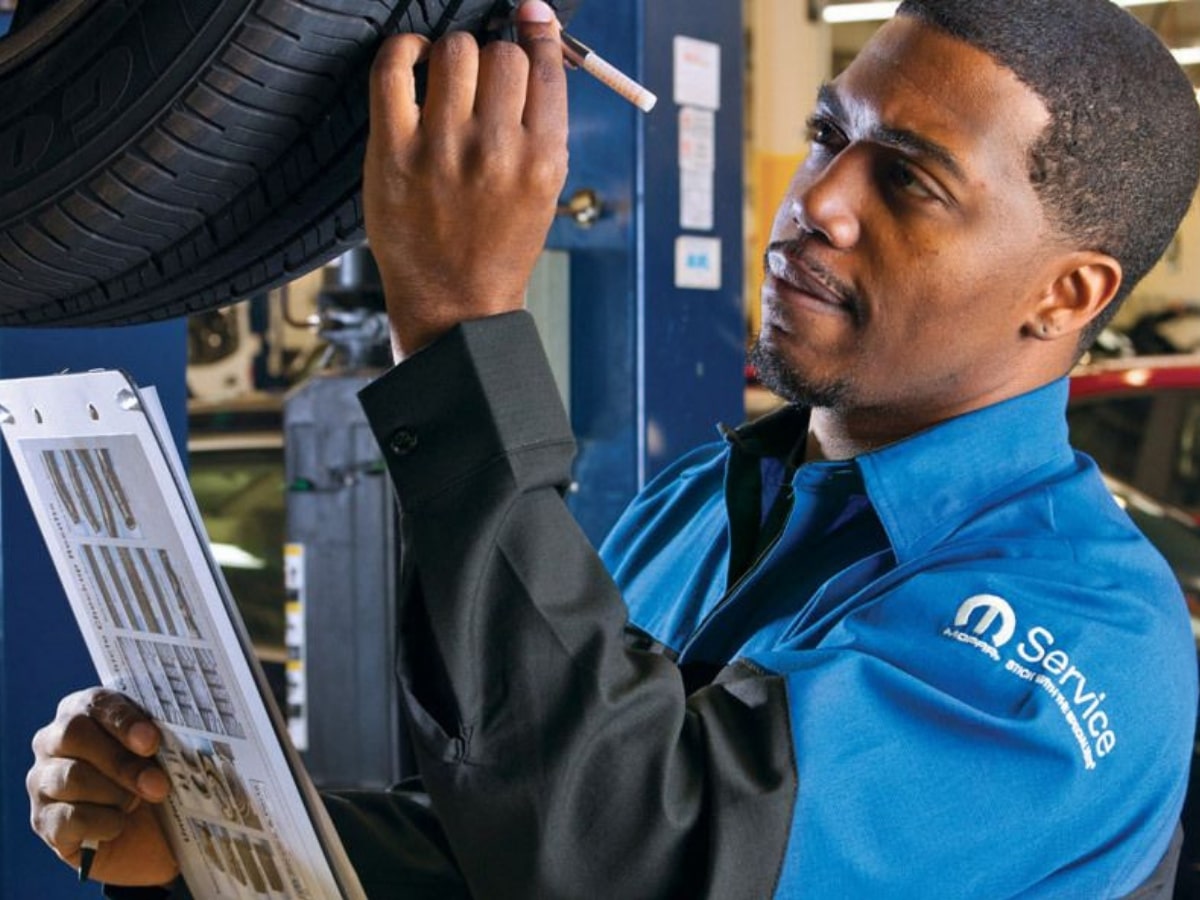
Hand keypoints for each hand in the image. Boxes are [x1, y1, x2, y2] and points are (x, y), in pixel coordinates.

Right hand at [28, 688, 176, 885]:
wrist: (153, 836)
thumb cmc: (158, 779)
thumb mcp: (166, 753)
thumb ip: (163, 736)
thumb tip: (171, 735)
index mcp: (86, 710)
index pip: (96, 703)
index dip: (124, 721)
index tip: (153, 742)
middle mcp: (54, 740)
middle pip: (74, 734)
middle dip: (122, 762)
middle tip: (158, 784)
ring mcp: (42, 780)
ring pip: (70, 777)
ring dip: (115, 794)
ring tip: (138, 804)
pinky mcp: (43, 820)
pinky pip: (69, 818)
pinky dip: (104, 824)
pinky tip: (120, 825)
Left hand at [364, 0, 568, 359]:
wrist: (457, 303)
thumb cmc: (500, 246)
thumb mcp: (544, 190)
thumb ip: (542, 124)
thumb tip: (534, 45)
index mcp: (542, 158)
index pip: (544, 65)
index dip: (536, 31)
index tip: (529, 15)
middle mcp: (496, 150)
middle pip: (500, 54)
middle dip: (493, 56)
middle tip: (481, 79)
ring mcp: (443, 149)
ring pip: (454, 51)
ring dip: (453, 53)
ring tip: (448, 76)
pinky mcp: (394, 153)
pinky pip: (393, 69)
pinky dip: (403, 49)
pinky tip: (411, 58)